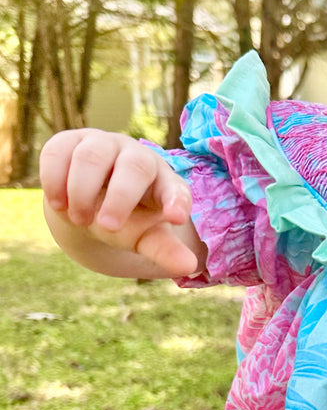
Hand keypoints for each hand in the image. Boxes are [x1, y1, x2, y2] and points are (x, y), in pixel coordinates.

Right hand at [39, 128, 198, 276]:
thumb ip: (164, 250)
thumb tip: (188, 267)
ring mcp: (102, 145)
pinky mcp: (69, 142)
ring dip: (82, 191)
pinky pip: (58, 152)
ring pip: (92, 157)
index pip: (176, 188)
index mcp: (163, 181)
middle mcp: (136, 157)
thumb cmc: (126, 220)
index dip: (177, 201)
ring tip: (79, 219)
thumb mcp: (145, 237)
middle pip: (135, 167)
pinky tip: (58, 204)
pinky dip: (54, 180)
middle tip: (106, 227)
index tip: (176, 218)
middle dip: (120, 198)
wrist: (88, 203)